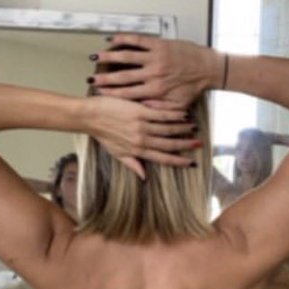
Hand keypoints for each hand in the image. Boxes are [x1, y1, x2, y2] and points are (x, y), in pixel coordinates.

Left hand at [86, 94, 200, 179]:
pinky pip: (161, 114)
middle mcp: (141, 140)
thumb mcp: (117, 154)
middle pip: (168, 144)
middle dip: (185, 145)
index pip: (162, 159)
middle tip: (199, 145)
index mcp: (137, 151)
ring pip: (168, 129)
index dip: (178, 162)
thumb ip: (133, 164)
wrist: (90, 116)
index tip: (191, 163)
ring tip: (193, 128)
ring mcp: (141, 125)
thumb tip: (144, 177)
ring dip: (182, 129)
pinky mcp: (139, 111)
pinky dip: (173, 115)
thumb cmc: (102, 134)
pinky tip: (183, 114)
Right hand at [88, 35, 220, 106]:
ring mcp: (155, 58)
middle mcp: (153, 74)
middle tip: (91, 78)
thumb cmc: (193, 87)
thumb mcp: (177, 106)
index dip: (111, 94)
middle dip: (105, 78)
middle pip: (123, 77)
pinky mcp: (159, 45)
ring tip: (97, 57)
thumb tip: (143, 114)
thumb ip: (160, 111)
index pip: (128, 94)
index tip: (99, 94)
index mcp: (155, 91)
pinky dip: (124, 39)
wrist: (208, 68)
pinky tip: (113, 39)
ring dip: (110, 57)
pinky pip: (138, 41)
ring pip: (127, 57)